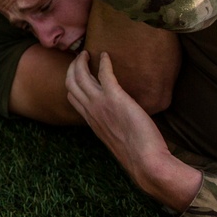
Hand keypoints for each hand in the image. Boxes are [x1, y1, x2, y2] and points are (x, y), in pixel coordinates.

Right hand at [66, 52, 200, 209]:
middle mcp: (91, 111)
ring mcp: (100, 104)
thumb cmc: (137, 155)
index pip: (71, 96)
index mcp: (91, 121)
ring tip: (88, 53)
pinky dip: (104, 62)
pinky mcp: (115, 97)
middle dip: (73, 66)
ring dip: (82, 61)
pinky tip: (107, 56)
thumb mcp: (117, 140)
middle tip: (81, 57)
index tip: (79, 72)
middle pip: (70, 82)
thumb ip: (113, 127)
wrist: (146, 162)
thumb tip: (121, 122)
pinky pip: (104, 73)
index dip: (72, 81)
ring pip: (80, 75)